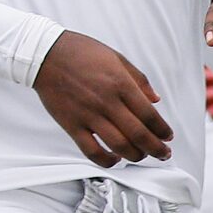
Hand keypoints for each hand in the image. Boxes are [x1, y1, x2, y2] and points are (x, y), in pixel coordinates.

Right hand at [33, 32, 172, 168]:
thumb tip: (156, 99)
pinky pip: (91, 151)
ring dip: (136, 156)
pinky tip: (115, 159)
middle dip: (156, 148)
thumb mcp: (116, 58)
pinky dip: (106, 160)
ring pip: (119, 146)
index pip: (149, 115)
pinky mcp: (71, 125)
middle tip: (163, 153)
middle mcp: (107, 102)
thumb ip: (139, 80)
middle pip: (139, 134)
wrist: (45, 53)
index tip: (167, 136)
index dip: (162, 130)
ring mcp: (88, 115)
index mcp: (120, 84)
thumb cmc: (81, 52)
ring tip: (142, 156)